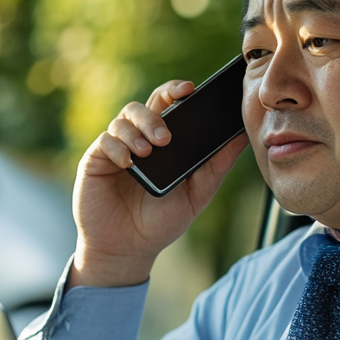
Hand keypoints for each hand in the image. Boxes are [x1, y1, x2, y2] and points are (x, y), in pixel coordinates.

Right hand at [70, 79, 248, 287]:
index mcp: (165, 141)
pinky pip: (105, 141)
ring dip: (138, 130)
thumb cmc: (163, 221)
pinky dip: (118, 148)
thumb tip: (244, 136)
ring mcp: (117, 147)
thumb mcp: (198, 193)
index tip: (189, 89)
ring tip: (150, 152)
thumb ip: (218, 165)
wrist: (129, 249)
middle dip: (157, 112)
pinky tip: (129, 163)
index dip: (176, 90)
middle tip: (168, 136)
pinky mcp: (96, 160)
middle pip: (146, 104)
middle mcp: (140, 138)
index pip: (169, 105)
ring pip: (124, 119)